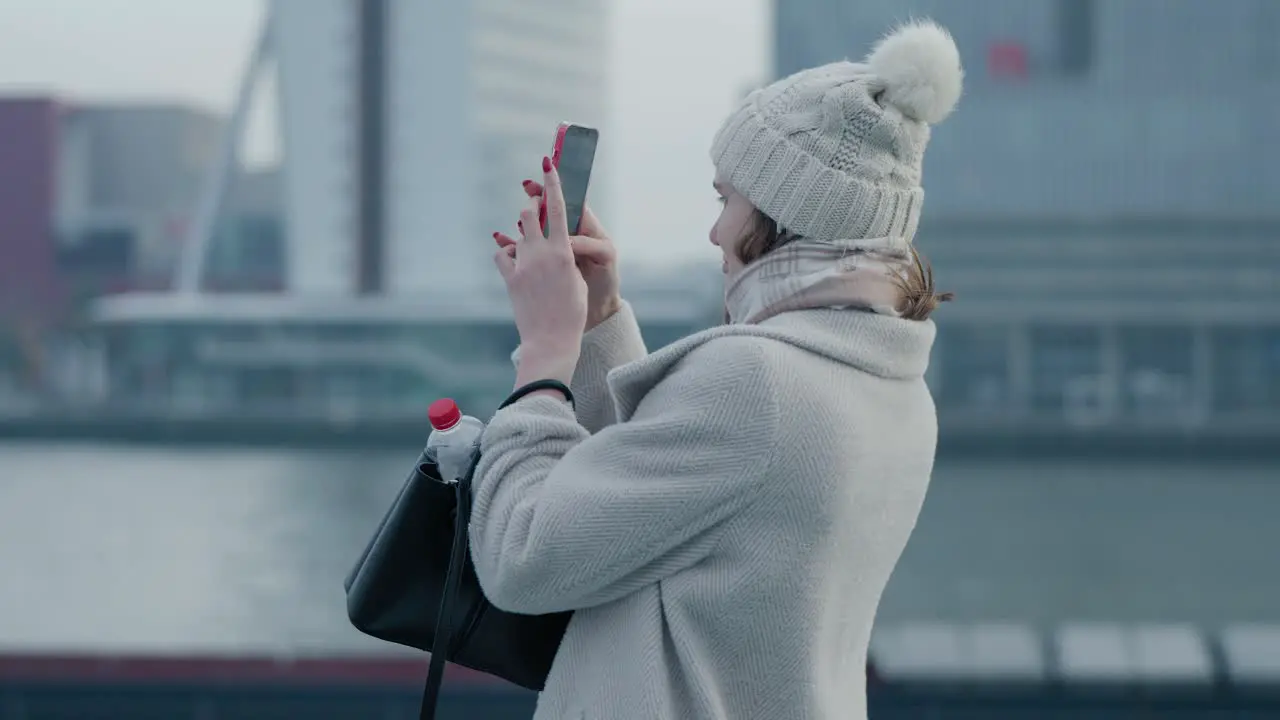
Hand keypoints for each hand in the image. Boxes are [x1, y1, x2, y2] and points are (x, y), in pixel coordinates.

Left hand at [493, 157, 586, 386]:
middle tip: (534, 213)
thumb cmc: (572, 313)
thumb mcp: (574, 280)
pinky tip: (514, 263)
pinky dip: (507, 255)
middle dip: (531, 210)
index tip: (547, 163)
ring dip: (522, 238)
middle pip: (529, 215)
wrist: (551, 340)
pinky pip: (502, 255)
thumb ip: (564, 256)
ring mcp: (523, 265)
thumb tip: (552, 243)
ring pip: (517, 236)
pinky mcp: (509, 279)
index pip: (558, 208)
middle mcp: (541, 254)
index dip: (553, 182)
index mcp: (564, 252)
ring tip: (532, 254)